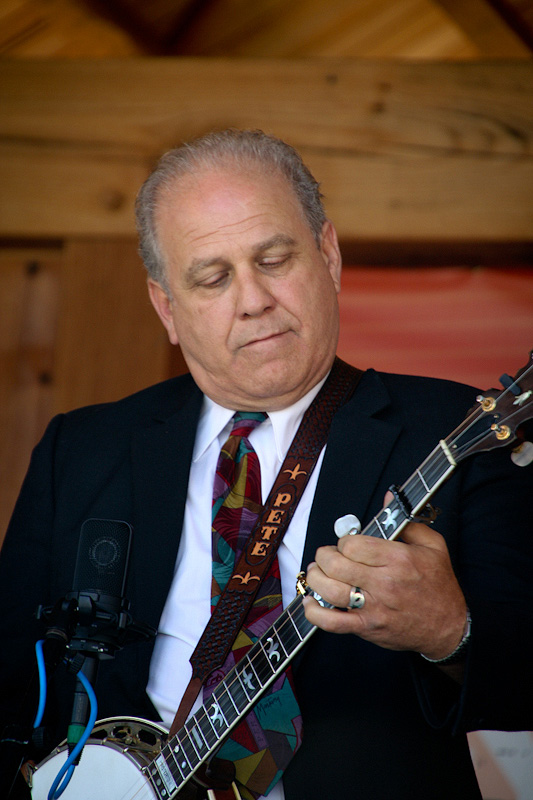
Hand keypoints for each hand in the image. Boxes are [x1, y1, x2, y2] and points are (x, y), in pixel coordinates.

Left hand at [304, 513, 467, 659]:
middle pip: (335, 565)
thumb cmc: (439, 586)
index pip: (353, 544)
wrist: (449, 627)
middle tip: (326, 555)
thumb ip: (407, 522)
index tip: (347, 543)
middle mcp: (384, 583)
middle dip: (324, 556)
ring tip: (317, 572)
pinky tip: (311, 602)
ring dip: (315, 578)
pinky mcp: (367, 627)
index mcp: (398, 559)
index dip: (344, 541)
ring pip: (329, 590)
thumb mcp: (433, 546)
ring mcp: (373, 607)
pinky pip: (331, 623)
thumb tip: (386, 499)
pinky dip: (314, 612)